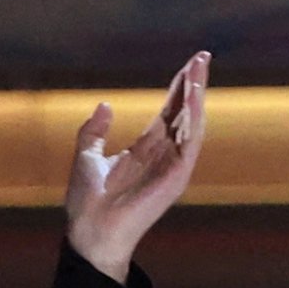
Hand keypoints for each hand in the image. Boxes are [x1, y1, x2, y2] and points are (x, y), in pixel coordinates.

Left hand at [64, 50, 208, 284]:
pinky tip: (194, 97)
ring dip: (197, 96)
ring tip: (199, 69)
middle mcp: (164, 155)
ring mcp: (173, 166)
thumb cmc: (87, 201)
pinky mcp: (177, 177)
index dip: (179, 87)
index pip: (169, 111)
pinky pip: (191, 143)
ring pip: (193, 124)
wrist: (90, 230)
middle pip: (185, 112)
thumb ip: (95, 130)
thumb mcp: (86, 155)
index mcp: (146, 148)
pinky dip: (194, 119)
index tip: (191, 64)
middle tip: (202, 57)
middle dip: (194, 84)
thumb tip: (105, 105)